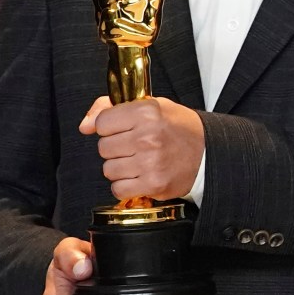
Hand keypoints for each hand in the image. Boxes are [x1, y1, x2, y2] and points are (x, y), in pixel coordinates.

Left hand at [81, 95, 204, 200]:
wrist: (209, 152)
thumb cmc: (178, 128)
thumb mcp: (150, 106)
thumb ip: (110, 108)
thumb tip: (84, 126)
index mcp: (146, 112)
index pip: (102, 123)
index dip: (111, 127)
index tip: (125, 129)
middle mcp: (148, 136)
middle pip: (103, 147)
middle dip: (116, 148)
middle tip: (136, 146)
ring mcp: (151, 162)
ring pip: (109, 169)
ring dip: (121, 168)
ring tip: (140, 162)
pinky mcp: (154, 184)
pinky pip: (118, 189)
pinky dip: (126, 185)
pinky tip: (141, 176)